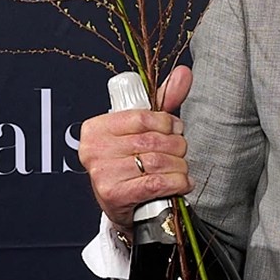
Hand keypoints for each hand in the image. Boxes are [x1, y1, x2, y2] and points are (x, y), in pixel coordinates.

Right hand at [78, 65, 192, 231]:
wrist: (122, 206)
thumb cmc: (131, 162)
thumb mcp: (142, 130)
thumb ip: (163, 101)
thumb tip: (185, 73)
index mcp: (96, 128)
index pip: (142, 117)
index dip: (167, 123)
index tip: (175, 129)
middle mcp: (94, 149)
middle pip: (152, 141)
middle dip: (176, 146)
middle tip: (181, 151)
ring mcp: (102, 172)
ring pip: (157, 162)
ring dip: (179, 166)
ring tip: (181, 169)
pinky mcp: (113, 194)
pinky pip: (156, 183)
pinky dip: (176, 183)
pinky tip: (181, 183)